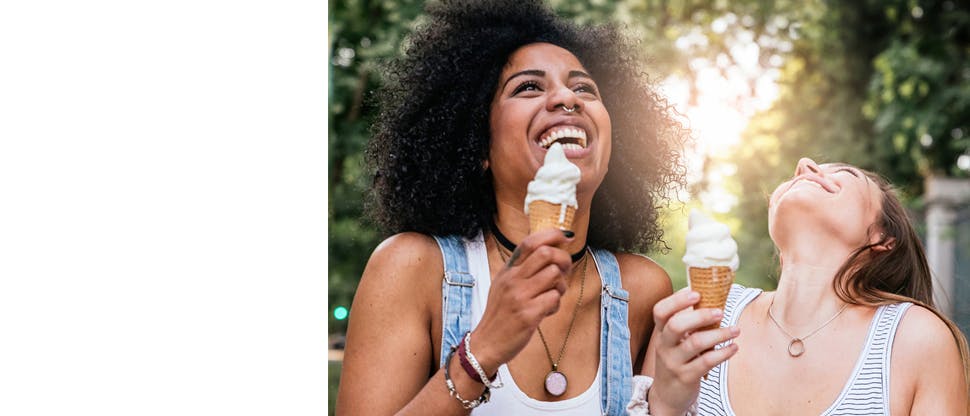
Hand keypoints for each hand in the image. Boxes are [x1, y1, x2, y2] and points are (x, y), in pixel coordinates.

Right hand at [470, 228, 572, 373]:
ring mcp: (519, 296)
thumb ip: (522, 270)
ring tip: (552, 296)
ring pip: (554, 275)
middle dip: (563, 259)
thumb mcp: (504, 285)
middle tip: (564, 271)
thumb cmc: (500, 315)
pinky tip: (546, 311)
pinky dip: (556, 305)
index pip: (530, 242)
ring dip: (560, 286)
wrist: (486, 344)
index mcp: (507, 271)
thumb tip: (550, 252)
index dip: (552, 235)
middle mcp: (512, 280)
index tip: (566, 237)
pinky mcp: (528, 314)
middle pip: (546, 253)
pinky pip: (554, 299)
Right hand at [648, 288, 739, 414]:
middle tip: (720, 311)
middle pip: (676, 325)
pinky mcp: (686, 377)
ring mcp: (674, 362)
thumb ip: (686, 323)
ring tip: (735, 330)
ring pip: (695, 343)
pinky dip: (723, 353)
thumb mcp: (674, 342)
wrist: (667, 395)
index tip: (696, 293)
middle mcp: (664, 346)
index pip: (660, 311)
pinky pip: (706, 362)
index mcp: (661, 333)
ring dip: (719, 334)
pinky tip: (733, 347)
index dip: (676, 300)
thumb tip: (709, 297)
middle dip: (700, 316)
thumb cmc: (677, 361)